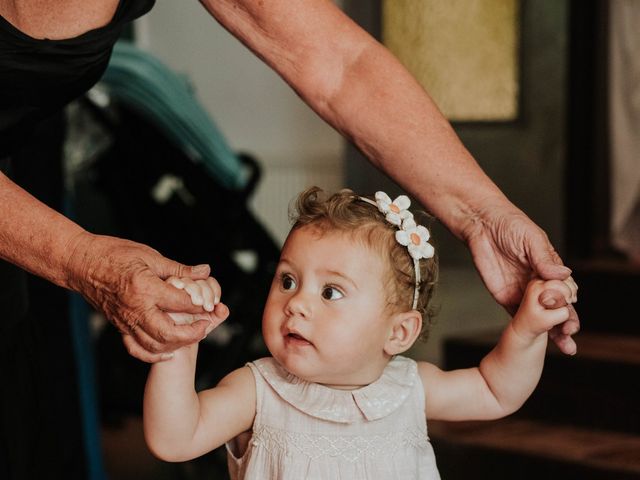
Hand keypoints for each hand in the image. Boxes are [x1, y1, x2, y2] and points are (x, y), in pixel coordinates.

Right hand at [66, 232, 225, 361]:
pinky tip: (168, 352)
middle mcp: (135, 309)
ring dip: (177, 345)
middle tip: (206, 325)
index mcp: (145, 288)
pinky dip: (153, 355)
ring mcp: (125, 321)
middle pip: (169, 333)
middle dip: (193, 333)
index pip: (181, 303)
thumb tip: (204, 271)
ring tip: (192, 335)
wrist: (80, 263)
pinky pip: (136, 349)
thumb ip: (179, 269)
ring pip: (154, 345)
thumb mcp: (150, 256)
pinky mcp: (119, 327)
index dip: (200, 305)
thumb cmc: (114, 254)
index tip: (211, 303)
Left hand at [464, 204, 578, 353]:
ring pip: (542, 315)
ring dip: (554, 330)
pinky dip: (532, 329)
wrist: (481, 225)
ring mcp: (524, 292)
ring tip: (565, 344)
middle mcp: (540, 282)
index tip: (570, 305)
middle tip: (570, 332)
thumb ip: (544, 259)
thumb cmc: (509, 224)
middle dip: (566, 320)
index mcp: (550, 268)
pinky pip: (521, 316)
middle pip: (557, 306)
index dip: (568, 298)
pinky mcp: (507, 298)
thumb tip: (563, 274)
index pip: (565, 288)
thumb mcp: (530, 239)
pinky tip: (541, 341)